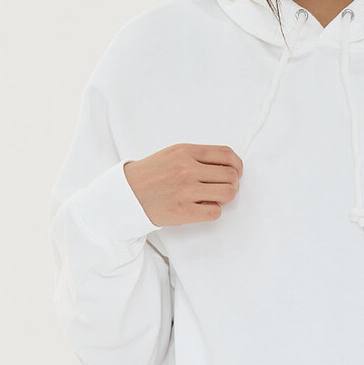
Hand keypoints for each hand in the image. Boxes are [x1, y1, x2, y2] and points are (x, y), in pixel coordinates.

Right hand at [123, 144, 242, 226]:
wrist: (126, 194)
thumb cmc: (151, 174)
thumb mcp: (173, 154)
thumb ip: (198, 157)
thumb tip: (228, 166)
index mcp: (186, 152)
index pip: (226, 154)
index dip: (237, 165)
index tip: (237, 172)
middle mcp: (187, 169)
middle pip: (230, 176)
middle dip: (231, 183)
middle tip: (222, 188)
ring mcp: (185, 190)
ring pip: (228, 193)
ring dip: (225, 197)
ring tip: (212, 197)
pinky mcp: (183, 211)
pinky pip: (215, 212)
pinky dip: (213, 211)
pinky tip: (202, 207)